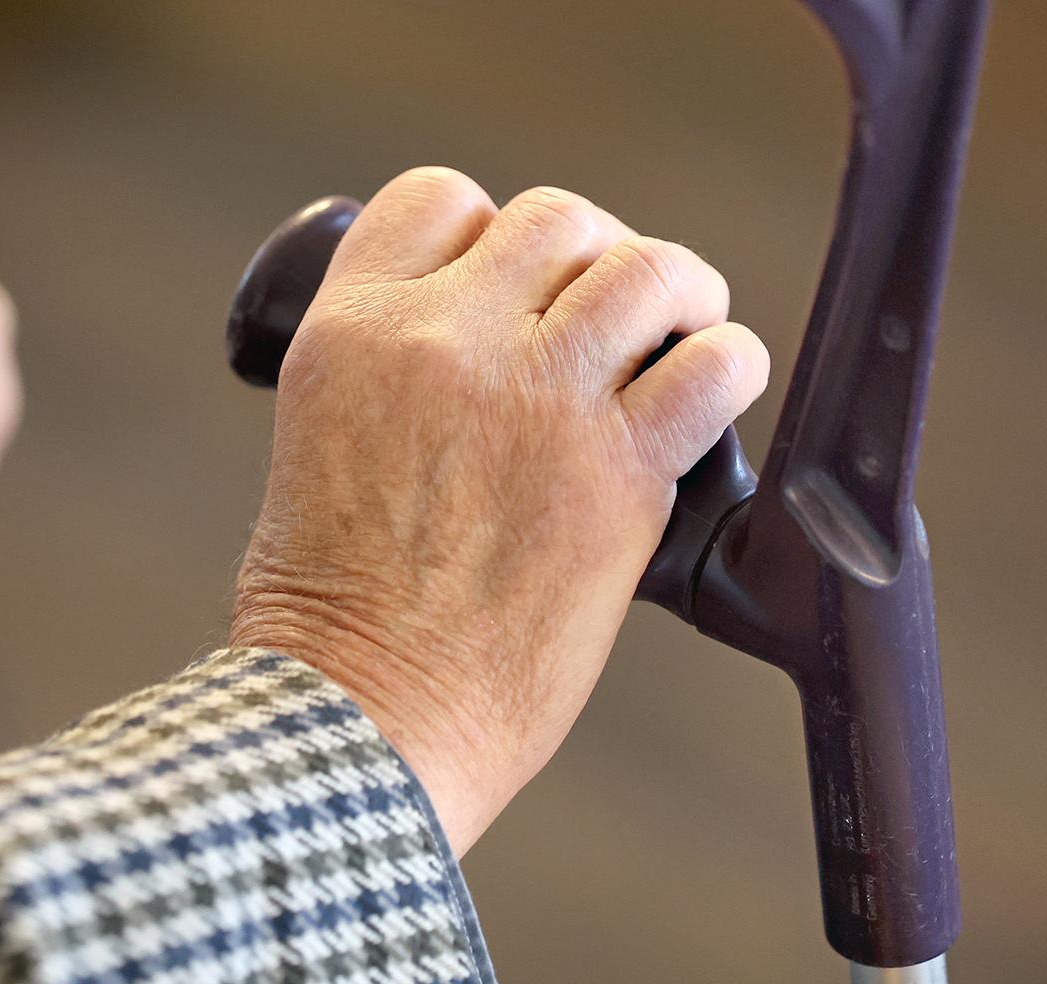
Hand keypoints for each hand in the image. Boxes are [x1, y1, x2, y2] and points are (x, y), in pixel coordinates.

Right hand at [229, 167, 768, 854]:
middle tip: (612, 317)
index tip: (516, 284)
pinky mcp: (616, 474)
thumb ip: (389, 383)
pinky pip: (713, 368)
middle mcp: (445, 342)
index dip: (490, 230)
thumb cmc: (328, 620)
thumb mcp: (317, 450)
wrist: (362, 720)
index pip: (439, 200)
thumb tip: (473, 363)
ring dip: (678, 292)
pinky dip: (730, 368)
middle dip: (593, 256)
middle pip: (556, 222)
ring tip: (685, 329)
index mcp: (352, 332)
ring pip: (646, 270)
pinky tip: (717, 394)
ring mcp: (536, 401)